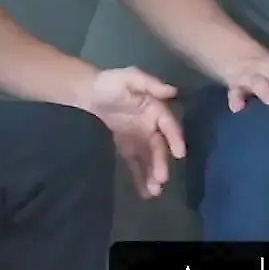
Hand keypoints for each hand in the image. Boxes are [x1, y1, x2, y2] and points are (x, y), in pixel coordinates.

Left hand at [81, 67, 187, 198]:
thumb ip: (150, 84)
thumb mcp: (129, 77)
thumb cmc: (109, 82)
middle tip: (161, 179)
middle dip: (160, 163)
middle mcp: (151, 125)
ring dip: (152, 174)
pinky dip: (139, 175)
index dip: (175, 138)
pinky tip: (143, 192)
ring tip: (153, 192)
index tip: (180, 154)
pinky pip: (135, 161)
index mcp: (155, 108)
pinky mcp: (128, 146)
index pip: (168, 125)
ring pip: (148, 158)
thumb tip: (173, 91)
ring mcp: (140, 137)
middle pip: (158, 146)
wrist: (88, 91)